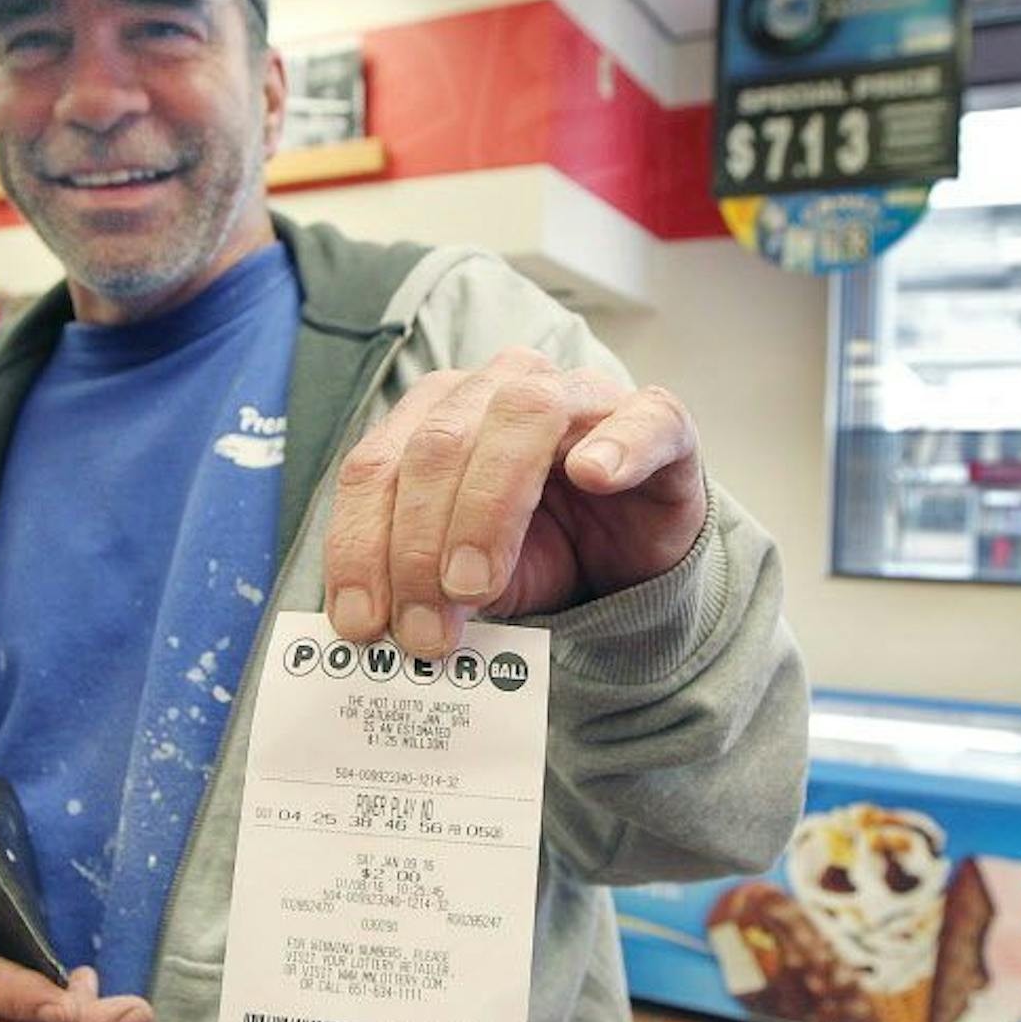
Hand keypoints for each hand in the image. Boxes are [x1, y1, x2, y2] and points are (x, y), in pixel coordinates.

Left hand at [324, 347, 704, 657]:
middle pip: (440, 443)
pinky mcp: (659, 423)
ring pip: (524, 415)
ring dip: (488, 507)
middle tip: (423, 631)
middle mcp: (500, 390)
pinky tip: (595, 477)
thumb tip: (378, 623)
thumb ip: (419, 586)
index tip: (361, 623)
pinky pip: (644, 417)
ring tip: (475, 585)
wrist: (628, 563)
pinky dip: (617, 443)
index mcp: (435, 417)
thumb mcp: (463, 581)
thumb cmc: (536, 556)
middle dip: (418, 547)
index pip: (377, 466)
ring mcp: (581, 397)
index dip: (360, 544)